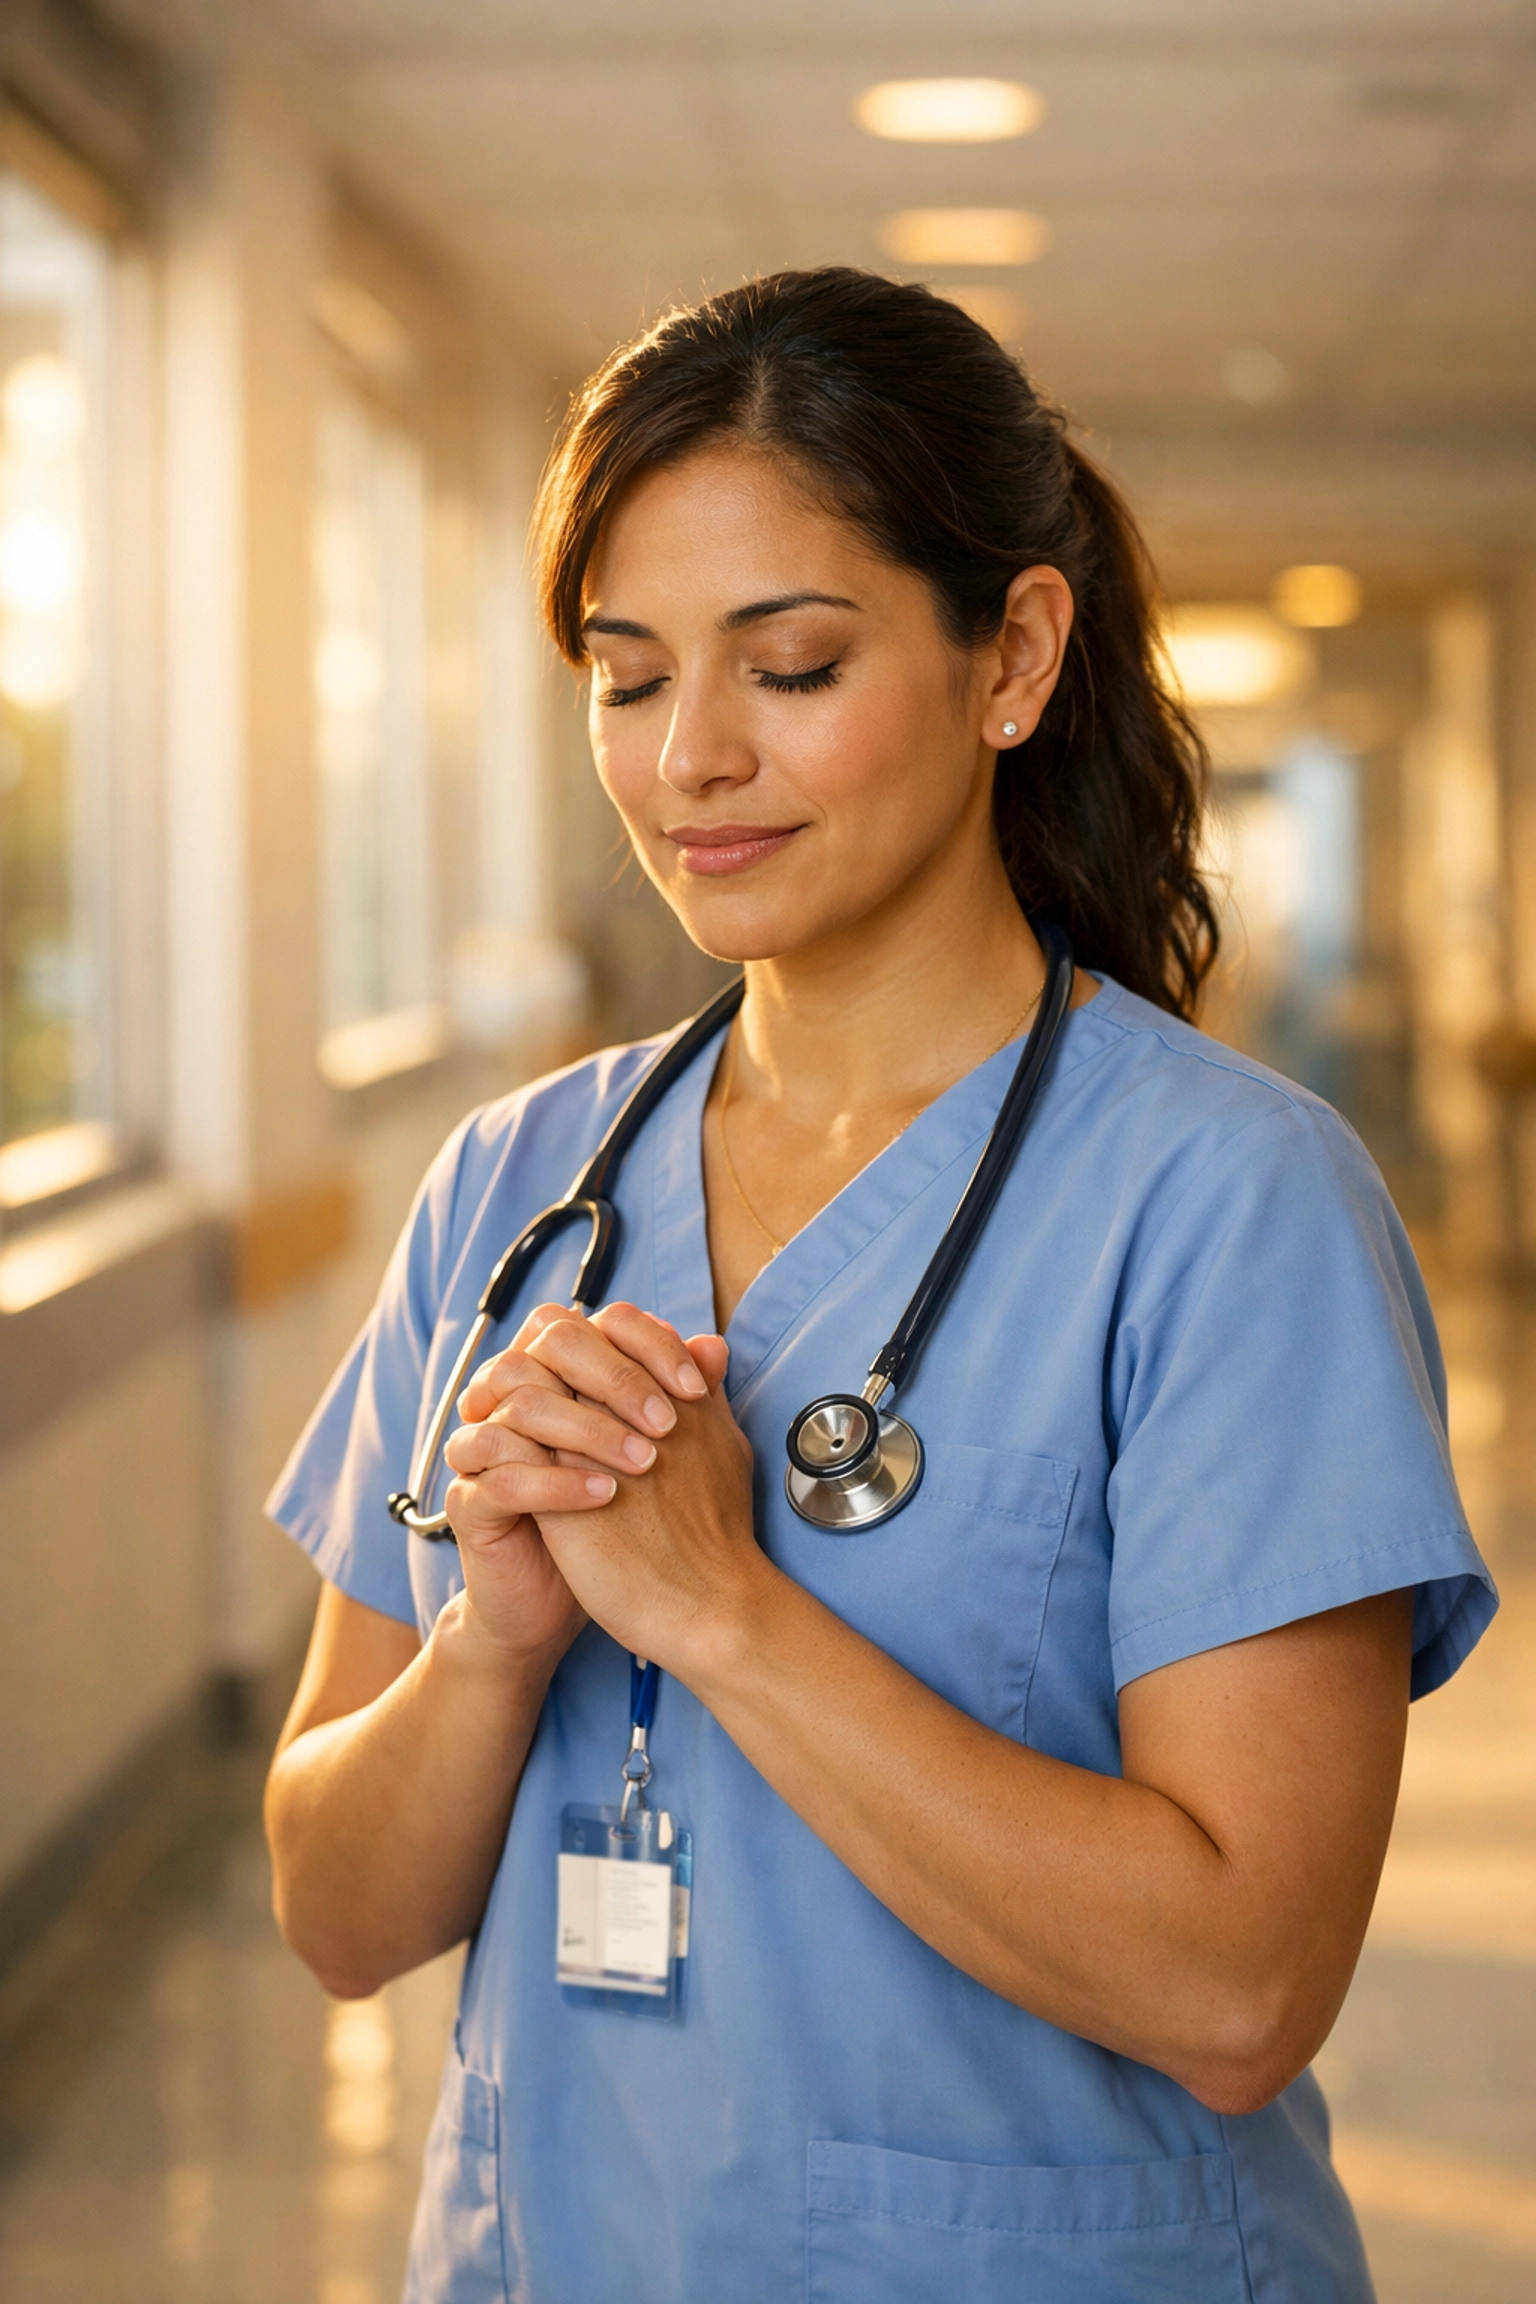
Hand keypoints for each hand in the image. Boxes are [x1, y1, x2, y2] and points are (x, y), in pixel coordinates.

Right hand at [440, 1303, 724, 1666]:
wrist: (565, 1605)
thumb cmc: (613, 1522)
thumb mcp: (654, 1453)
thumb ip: (675, 1396)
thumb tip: (713, 1345)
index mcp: (549, 1377)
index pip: (586, 1322)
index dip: (642, 1342)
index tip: (697, 1386)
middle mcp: (508, 1398)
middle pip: (547, 1345)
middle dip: (617, 1377)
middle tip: (669, 1422)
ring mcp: (482, 1446)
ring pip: (521, 1404)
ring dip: (590, 1430)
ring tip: (644, 1463)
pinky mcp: (468, 1501)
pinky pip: (502, 1476)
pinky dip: (558, 1482)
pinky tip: (604, 1496)